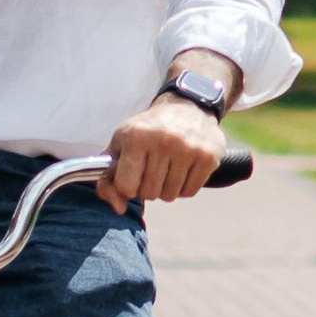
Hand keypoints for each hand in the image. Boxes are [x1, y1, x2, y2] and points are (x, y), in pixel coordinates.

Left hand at [104, 93, 223, 210]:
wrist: (188, 107)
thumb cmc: (147, 130)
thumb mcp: (120, 144)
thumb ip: (107, 177)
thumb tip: (119, 209)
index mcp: (136, 136)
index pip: (126, 187)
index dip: (127, 187)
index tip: (132, 175)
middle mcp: (163, 141)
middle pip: (149, 193)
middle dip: (147, 188)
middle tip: (152, 170)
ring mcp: (188, 149)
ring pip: (169, 195)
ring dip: (166, 189)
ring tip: (167, 169)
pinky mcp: (208, 157)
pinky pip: (189, 192)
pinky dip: (183, 188)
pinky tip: (182, 170)